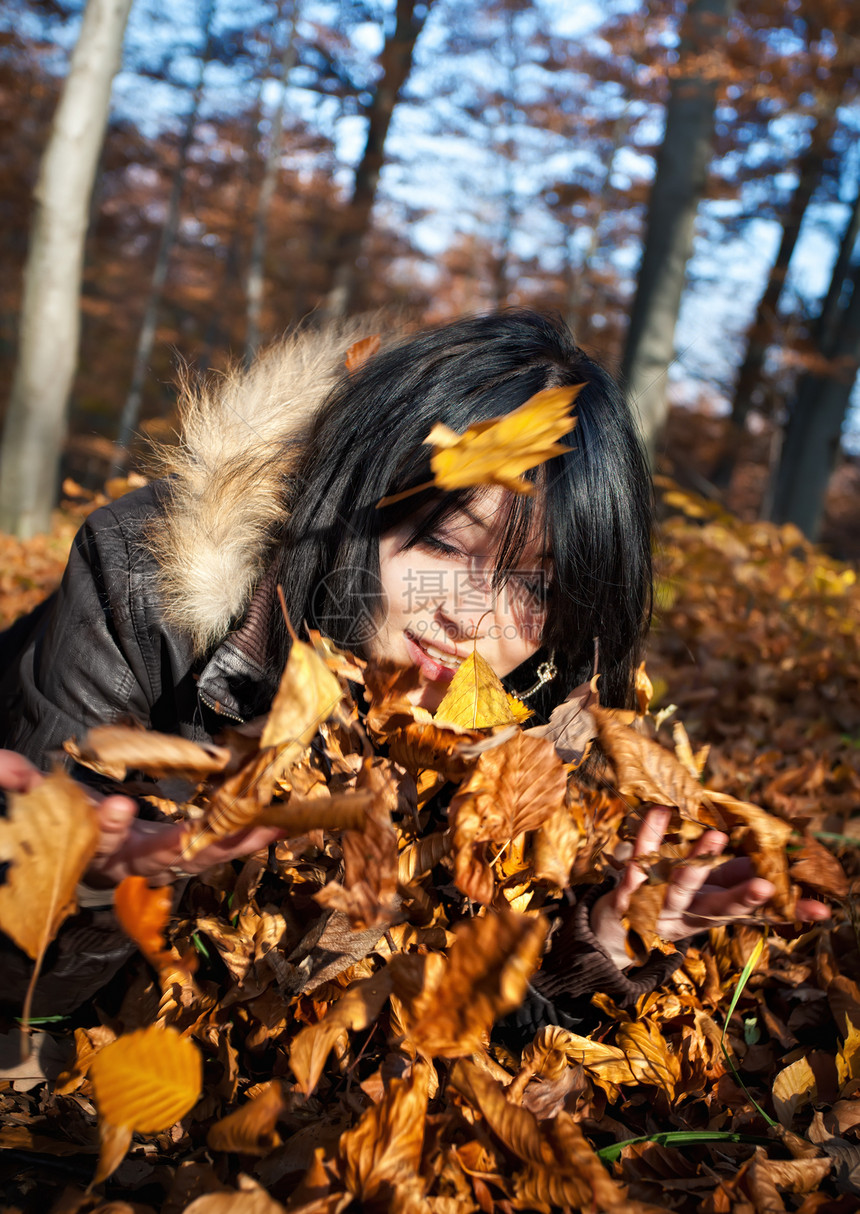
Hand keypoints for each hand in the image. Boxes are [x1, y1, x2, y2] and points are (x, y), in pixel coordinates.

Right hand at [0, 749, 283, 888]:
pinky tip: (277, 820)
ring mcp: (160, 859)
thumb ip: (13, 785)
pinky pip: (217, 845)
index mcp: (95, 850)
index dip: (107, 828)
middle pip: (173, 858)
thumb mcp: (27, 805)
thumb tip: (7, 767)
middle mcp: (132, 862)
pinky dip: (246, 833)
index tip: (117, 805)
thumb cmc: (53, 825)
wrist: (71, 850)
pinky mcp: (181, 851)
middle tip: (248, 823)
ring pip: (206, 855)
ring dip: (244, 838)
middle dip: (214, 841)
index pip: (100, 843)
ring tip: (281, 821)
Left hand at [590, 806, 830, 970]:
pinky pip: (637, 861)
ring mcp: (656, 906)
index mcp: (712, 916)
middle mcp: (688, 914)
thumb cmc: (675, 908)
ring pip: (678, 887)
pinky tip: (657, 813)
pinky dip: (647, 837)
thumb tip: (790, 877)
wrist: (616, 934)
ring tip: (715, 839)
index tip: (815, 911)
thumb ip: (744, 887)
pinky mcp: (627, 892)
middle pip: (718, 906)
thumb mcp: (712, 902)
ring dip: (696, 865)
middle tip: (766, 885)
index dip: (781, 913)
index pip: (751, 914)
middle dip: (742, 896)